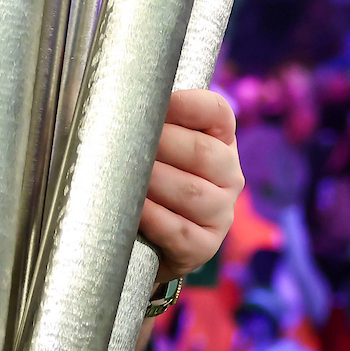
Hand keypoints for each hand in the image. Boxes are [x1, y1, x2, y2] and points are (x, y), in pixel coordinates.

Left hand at [143, 89, 242, 284]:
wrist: (148, 244)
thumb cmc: (148, 186)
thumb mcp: (155, 152)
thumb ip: (149, 128)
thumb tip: (121, 106)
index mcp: (220, 142)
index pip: (216, 112)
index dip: (188, 104)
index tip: (157, 104)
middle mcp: (228, 176)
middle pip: (203, 153)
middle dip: (162, 145)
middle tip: (128, 144)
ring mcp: (221, 213)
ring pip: (191, 192)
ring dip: (155, 182)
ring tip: (125, 177)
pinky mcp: (204, 246)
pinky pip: (178, 229)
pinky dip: (153, 218)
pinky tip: (134, 210)